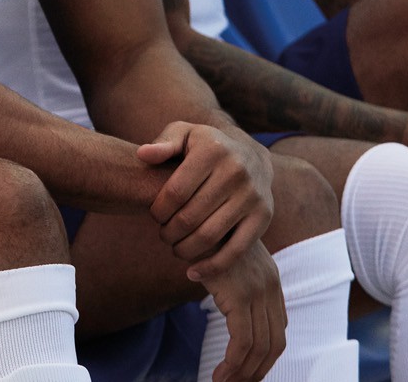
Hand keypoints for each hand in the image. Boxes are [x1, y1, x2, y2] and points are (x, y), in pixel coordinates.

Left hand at [137, 122, 274, 280]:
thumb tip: (143, 155)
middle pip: (190, 216)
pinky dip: (211, 267)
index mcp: (213, 150)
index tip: (153, 215)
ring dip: (185, 250)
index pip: (175, 191)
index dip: (158, 209)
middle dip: (169, 232)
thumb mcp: (184, 135)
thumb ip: (163, 144)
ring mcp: (252, 196)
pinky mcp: (264, 217)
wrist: (251, 156)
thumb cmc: (205, 147)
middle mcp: (236, 171)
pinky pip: (235, 251)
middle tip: (163, 235)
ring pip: (209, 236)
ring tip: (175, 248)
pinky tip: (192, 273)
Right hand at [197, 241, 286, 381]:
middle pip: (275, 343)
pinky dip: (233, 362)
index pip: (278, 330)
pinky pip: (242, 340)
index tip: (249, 372)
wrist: (192, 211)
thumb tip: (229, 306)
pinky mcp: (240, 294)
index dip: (266, 356)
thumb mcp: (225, 261)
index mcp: (270, 281)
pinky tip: (219, 373)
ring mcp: (257, 290)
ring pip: (259, 347)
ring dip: (242, 372)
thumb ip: (235, 283)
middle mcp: (270, 286)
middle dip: (257, 370)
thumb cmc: (200, 236)